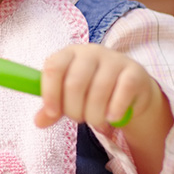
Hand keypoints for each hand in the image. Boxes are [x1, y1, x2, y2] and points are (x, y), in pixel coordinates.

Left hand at [34, 43, 172, 173]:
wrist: (131, 90)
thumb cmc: (93, 91)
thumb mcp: (69, 98)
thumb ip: (53, 109)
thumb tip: (38, 122)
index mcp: (69, 54)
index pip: (54, 67)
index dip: (50, 92)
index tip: (52, 112)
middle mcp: (91, 52)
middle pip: (75, 83)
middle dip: (74, 110)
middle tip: (80, 119)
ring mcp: (114, 60)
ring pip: (98, 91)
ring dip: (94, 115)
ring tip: (96, 122)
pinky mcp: (134, 72)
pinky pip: (122, 92)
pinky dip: (114, 110)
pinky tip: (112, 118)